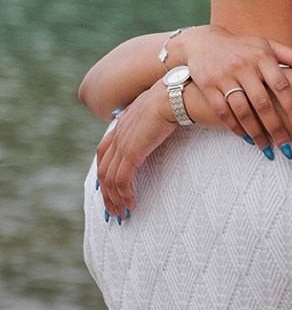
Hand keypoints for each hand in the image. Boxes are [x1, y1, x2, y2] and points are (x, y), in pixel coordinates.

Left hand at [96, 84, 176, 218]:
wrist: (171, 96)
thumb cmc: (169, 100)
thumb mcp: (152, 109)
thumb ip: (144, 117)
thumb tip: (147, 118)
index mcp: (120, 126)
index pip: (102, 152)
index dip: (103, 171)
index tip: (106, 188)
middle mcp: (117, 136)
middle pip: (103, 170)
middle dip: (106, 194)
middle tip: (112, 211)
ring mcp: (123, 145)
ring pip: (110, 179)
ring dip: (115, 199)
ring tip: (123, 214)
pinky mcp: (132, 153)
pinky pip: (122, 180)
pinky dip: (124, 195)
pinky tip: (132, 204)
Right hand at [184, 27, 291, 153]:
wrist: (203, 42)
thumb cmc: (243, 48)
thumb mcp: (268, 46)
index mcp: (262, 57)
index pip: (281, 86)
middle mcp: (243, 66)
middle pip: (262, 103)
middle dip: (276, 128)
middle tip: (287, 149)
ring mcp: (224, 77)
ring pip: (242, 111)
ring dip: (256, 134)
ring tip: (268, 150)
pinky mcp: (208, 87)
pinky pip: (223, 112)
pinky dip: (236, 128)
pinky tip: (247, 139)